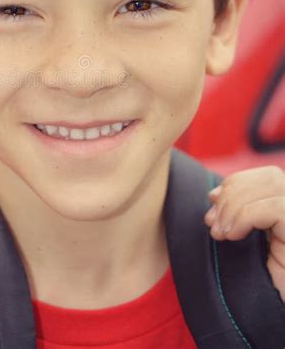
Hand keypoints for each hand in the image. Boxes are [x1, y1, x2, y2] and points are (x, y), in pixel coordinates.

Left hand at [204, 165, 284, 300]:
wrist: (280, 315)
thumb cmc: (268, 282)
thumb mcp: (249, 240)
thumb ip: (238, 213)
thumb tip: (214, 194)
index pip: (267, 176)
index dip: (236, 183)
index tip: (212, 202)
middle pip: (269, 177)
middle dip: (232, 194)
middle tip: (212, 222)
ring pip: (271, 186)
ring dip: (234, 207)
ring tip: (221, 233)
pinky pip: (273, 208)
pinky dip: (245, 217)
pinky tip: (233, 236)